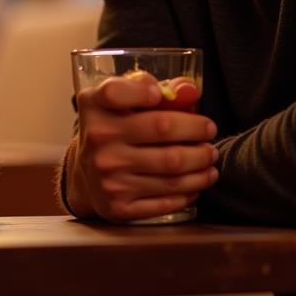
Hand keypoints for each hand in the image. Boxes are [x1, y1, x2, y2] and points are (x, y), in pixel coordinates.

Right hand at [69, 71, 217, 221]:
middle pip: (162, 129)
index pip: (116, 92)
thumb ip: (153, 88)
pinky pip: (165, 201)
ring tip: (209, 158)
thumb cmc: (112, 130)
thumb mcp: (120, 101)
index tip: (162, 94)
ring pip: (171, 170)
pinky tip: (197, 183)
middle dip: (196, 131)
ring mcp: (108, 176)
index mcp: (94, 107)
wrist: (86, 177)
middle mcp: (98, 141)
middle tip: (209, 132)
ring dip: (200, 165)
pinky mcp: (119, 206)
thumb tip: (189, 90)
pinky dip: (188, 191)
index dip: (143, 90)